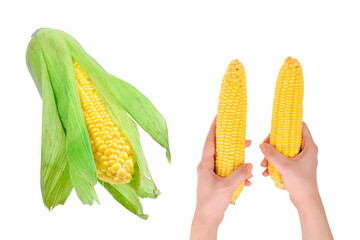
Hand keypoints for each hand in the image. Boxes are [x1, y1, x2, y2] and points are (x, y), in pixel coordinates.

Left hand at [190, 117, 252, 239]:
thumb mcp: (227, 187)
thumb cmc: (212, 202)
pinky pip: (229, 172)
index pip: (209, 141)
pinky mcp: (217, 181)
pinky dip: (238, 174)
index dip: (214, 128)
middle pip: (219, 148)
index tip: (218, 116)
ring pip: (225, 160)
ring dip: (237, 158)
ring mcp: (212, 174)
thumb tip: (249, 165)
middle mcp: (207, 166)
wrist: (207, 218)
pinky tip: (247, 181)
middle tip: (241, 134)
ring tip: (247, 156)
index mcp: (205, 164)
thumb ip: (239, 174)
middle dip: (230, 141)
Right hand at [259, 122, 332, 239]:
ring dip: (271, 155)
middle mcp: (305, 150)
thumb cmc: (300, 183)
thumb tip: (262, 145)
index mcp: (309, 147)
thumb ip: (272, 154)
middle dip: (273, 143)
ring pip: (282, 149)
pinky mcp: (294, 166)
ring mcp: (299, 159)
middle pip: (287, 137)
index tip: (276, 125)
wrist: (305, 201)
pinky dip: (273, 164)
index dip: (289, 123)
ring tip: (263, 165)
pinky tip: (266, 172)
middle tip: (264, 148)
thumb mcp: (285, 167)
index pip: (301, 126)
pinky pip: (282, 160)